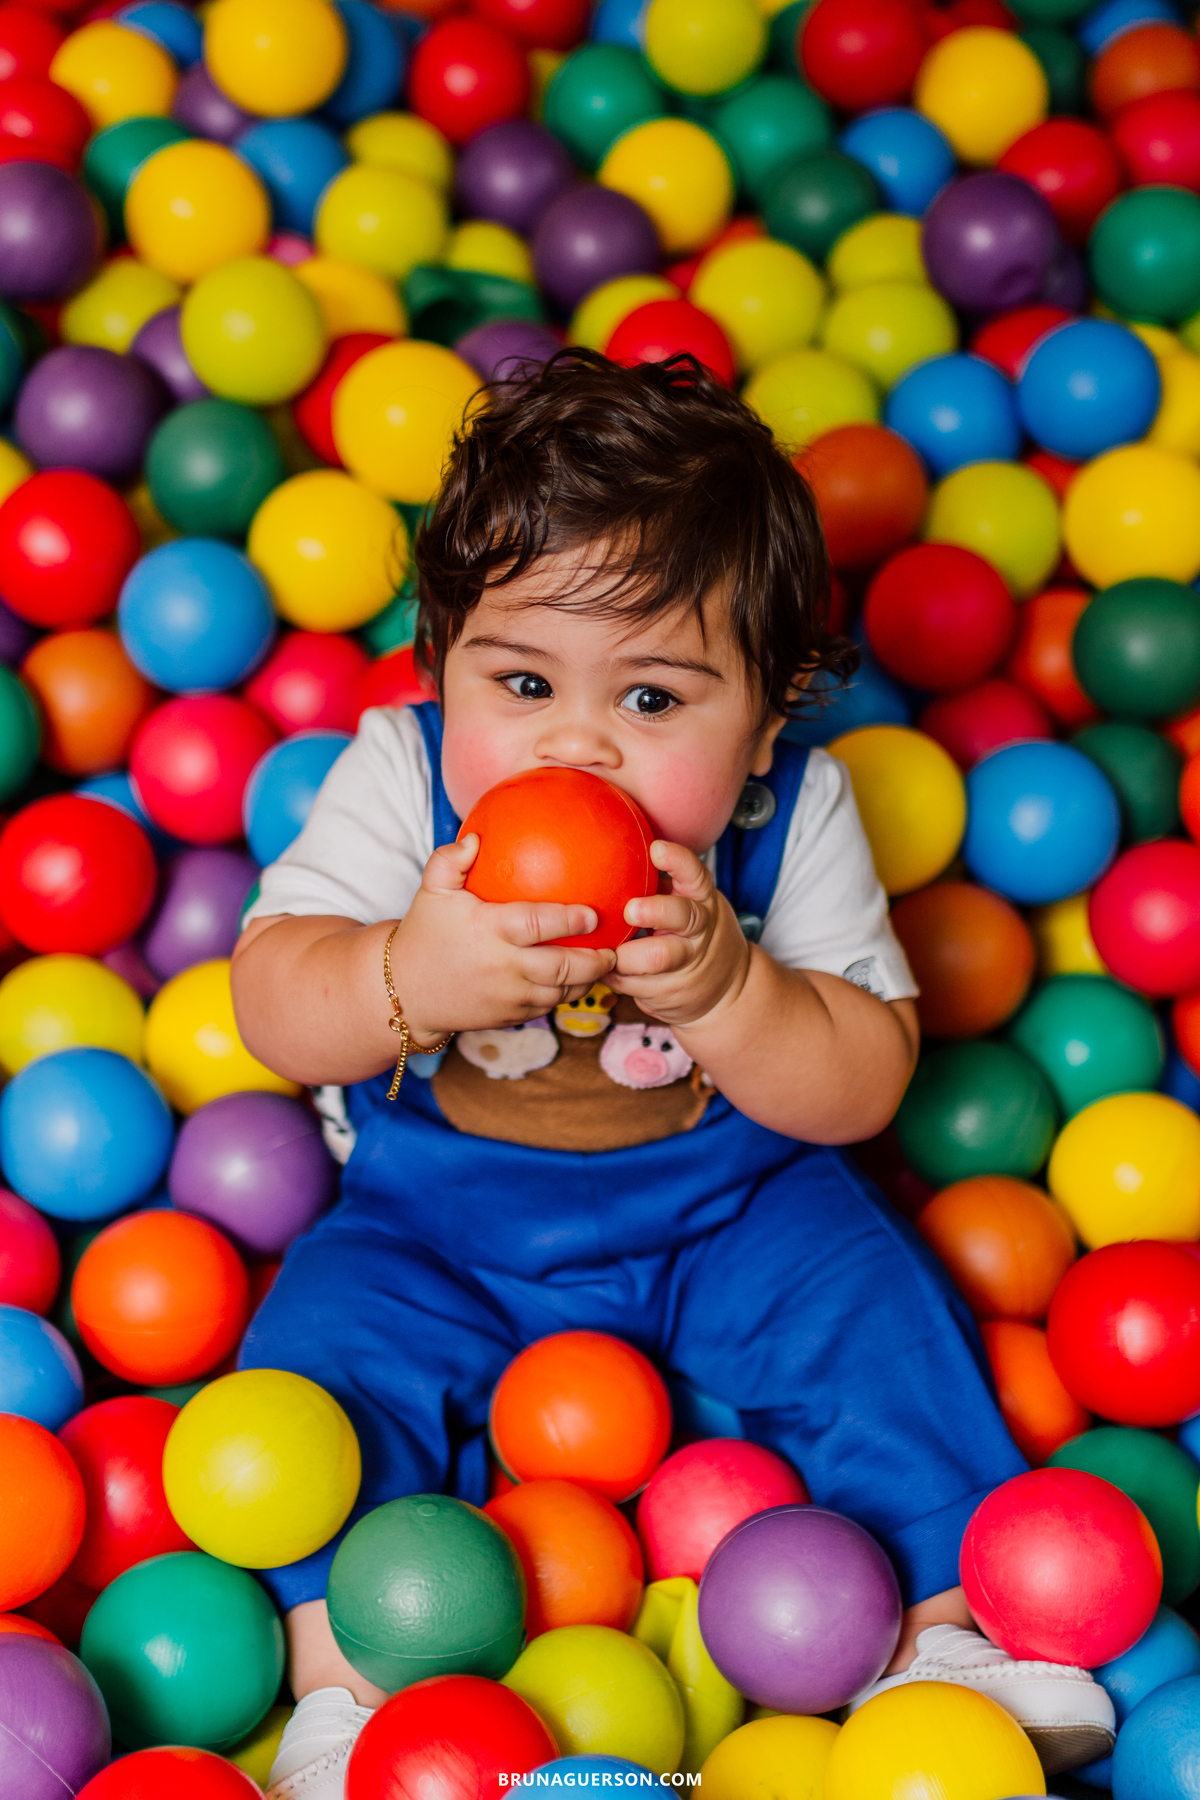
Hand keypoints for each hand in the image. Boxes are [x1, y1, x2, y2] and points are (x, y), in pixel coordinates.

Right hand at [394, 835, 616, 1042]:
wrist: (404, 992)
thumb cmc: (424, 934)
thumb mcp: (431, 891)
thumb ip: (451, 859)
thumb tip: (476, 837)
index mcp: (489, 932)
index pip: (538, 925)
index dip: (570, 920)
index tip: (593, 914)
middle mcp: (503, 968)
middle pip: (562, 967)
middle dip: (596, 960)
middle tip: (615, 946)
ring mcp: (508, 997)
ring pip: (561, 993)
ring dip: (588, 980)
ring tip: (607, 964)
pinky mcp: (510, 1018)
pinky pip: (547, 1007)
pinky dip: (567, 995)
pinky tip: (580, 980)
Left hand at [610, 840, 750, 1029]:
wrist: (728, 989)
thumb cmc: (693, 935)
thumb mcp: (690, 906)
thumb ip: (663, 888)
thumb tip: (608, 859)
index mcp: (702, 902)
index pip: (696, 875)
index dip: (677, 861)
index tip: (656, 849)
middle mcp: (699, 931)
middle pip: (682, 917)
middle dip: (654, 911)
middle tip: (630, 910)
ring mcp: (687, 964)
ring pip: (655, 959)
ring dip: (623, 954)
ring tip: (606, 950)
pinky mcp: (670, 992)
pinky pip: (633, 983)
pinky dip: (612, 975)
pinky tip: (604, 967)